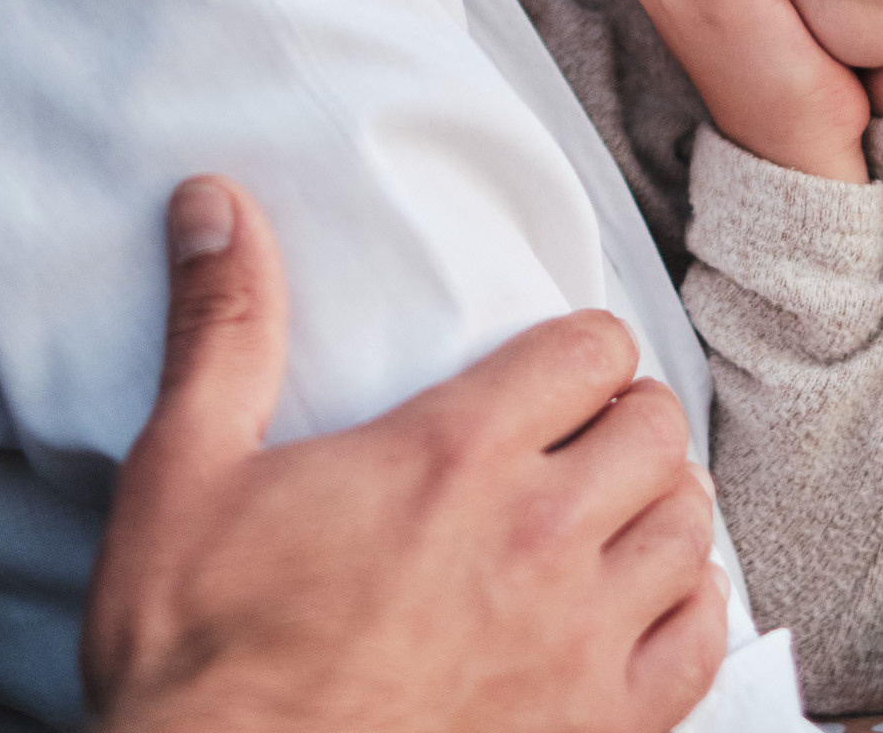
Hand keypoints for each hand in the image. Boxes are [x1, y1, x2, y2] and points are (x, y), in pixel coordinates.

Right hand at [84, 176, 728, 732]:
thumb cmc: (198, 661)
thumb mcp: (181, 476)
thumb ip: (222, 328)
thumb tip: (215, 201)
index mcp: (453, 459)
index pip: (591, 350)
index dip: (574, 352)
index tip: (548, 375)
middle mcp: (538, 539)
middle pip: (655, 428)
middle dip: (621, 420)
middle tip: (576, 442)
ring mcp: (580, 641)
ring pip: (689, 527)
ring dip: (656, 509)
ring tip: (610, 515)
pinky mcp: (602, 727)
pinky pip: (701, 642)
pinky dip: (685, 611)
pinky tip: (642, 606)